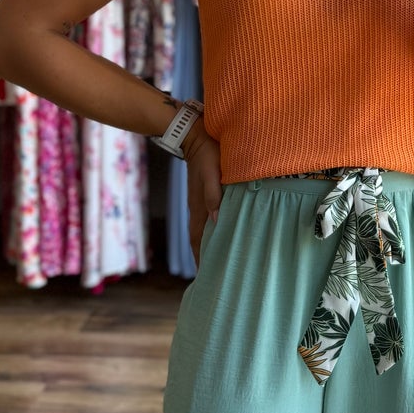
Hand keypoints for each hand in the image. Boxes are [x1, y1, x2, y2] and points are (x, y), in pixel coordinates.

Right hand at [185, 125, 223, 268]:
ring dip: (206, 246)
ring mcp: (198, 203)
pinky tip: (217, 234)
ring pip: (202, 231)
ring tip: (214, 260)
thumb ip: (213, 195)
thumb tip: (216, 219)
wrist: (195, 137)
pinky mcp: (202, 196)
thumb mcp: (213, 173)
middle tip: (212, 275)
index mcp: (198, 207)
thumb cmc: (208, 154)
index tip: (205, 275)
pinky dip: (209, 232)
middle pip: (198, 239)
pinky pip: (205, 220)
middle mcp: (196, 209)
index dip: (201, 257)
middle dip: (203, 257)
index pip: (198, 239)